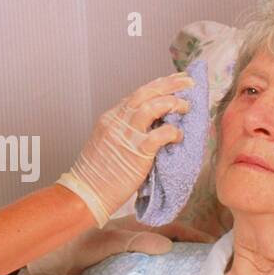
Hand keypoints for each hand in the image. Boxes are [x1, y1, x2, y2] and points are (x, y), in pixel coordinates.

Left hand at [24, 214, 210, 274]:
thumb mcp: (107, 243)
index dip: (196, 237)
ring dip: (178, 267)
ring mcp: (130, 254)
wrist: (48, 259)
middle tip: (214, 270)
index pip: (175, 230)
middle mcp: (137, 239)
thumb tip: (168, 246)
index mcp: (137, 227)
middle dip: (193, 254)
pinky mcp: (121, 268)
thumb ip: (135, 242)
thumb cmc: (74, 245)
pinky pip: (148, 272)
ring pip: (162, 258)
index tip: (217, 247)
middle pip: (173, 245)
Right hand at [58, 73, 195, 226]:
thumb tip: (150, 127)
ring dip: (172, 103)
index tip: (173, 82)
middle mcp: (117, 121)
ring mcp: (126, 135)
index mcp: (110, 118)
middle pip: (145, 93)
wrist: (86, 193)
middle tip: (187, 81)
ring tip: (185, 106)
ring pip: (152, 106)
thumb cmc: (97, 175)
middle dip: (169, 84)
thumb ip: (124, 132)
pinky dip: (173, 132)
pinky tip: (179, 136)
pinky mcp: (137, 152)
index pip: (137, 95)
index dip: (157, 86)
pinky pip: (160, 134)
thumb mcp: (106, 144)